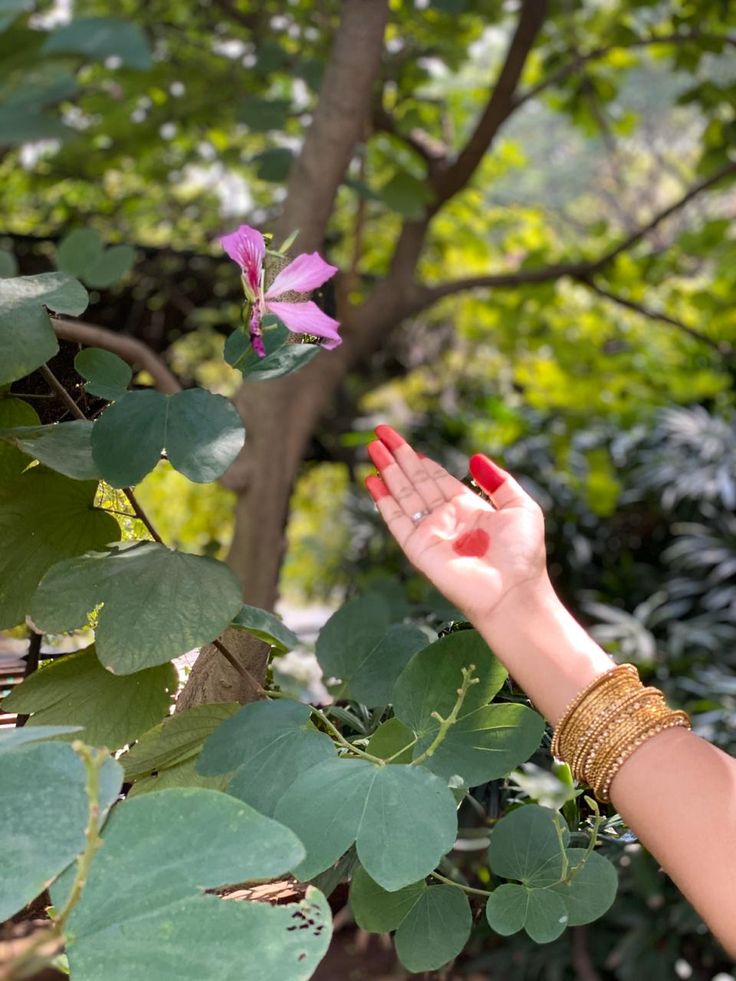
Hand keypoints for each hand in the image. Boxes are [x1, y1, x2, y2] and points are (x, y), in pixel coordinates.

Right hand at [365, 425, 548, 621]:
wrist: (513, 593)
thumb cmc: (523, 556)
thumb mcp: (520, 507)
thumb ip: (499, 482)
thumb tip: (474, 458)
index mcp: (469, 509)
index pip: (437, 478)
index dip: (420, 460)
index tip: (404, 444)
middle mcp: (447, 519)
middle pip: (416, 481)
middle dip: (398, 457)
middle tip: (380, 433)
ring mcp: (431, 533)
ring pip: (403, 495)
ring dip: (387, 471)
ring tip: (373, 448)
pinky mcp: (419, 548)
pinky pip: (397, 520)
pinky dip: (384, 500)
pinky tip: (372, 481)